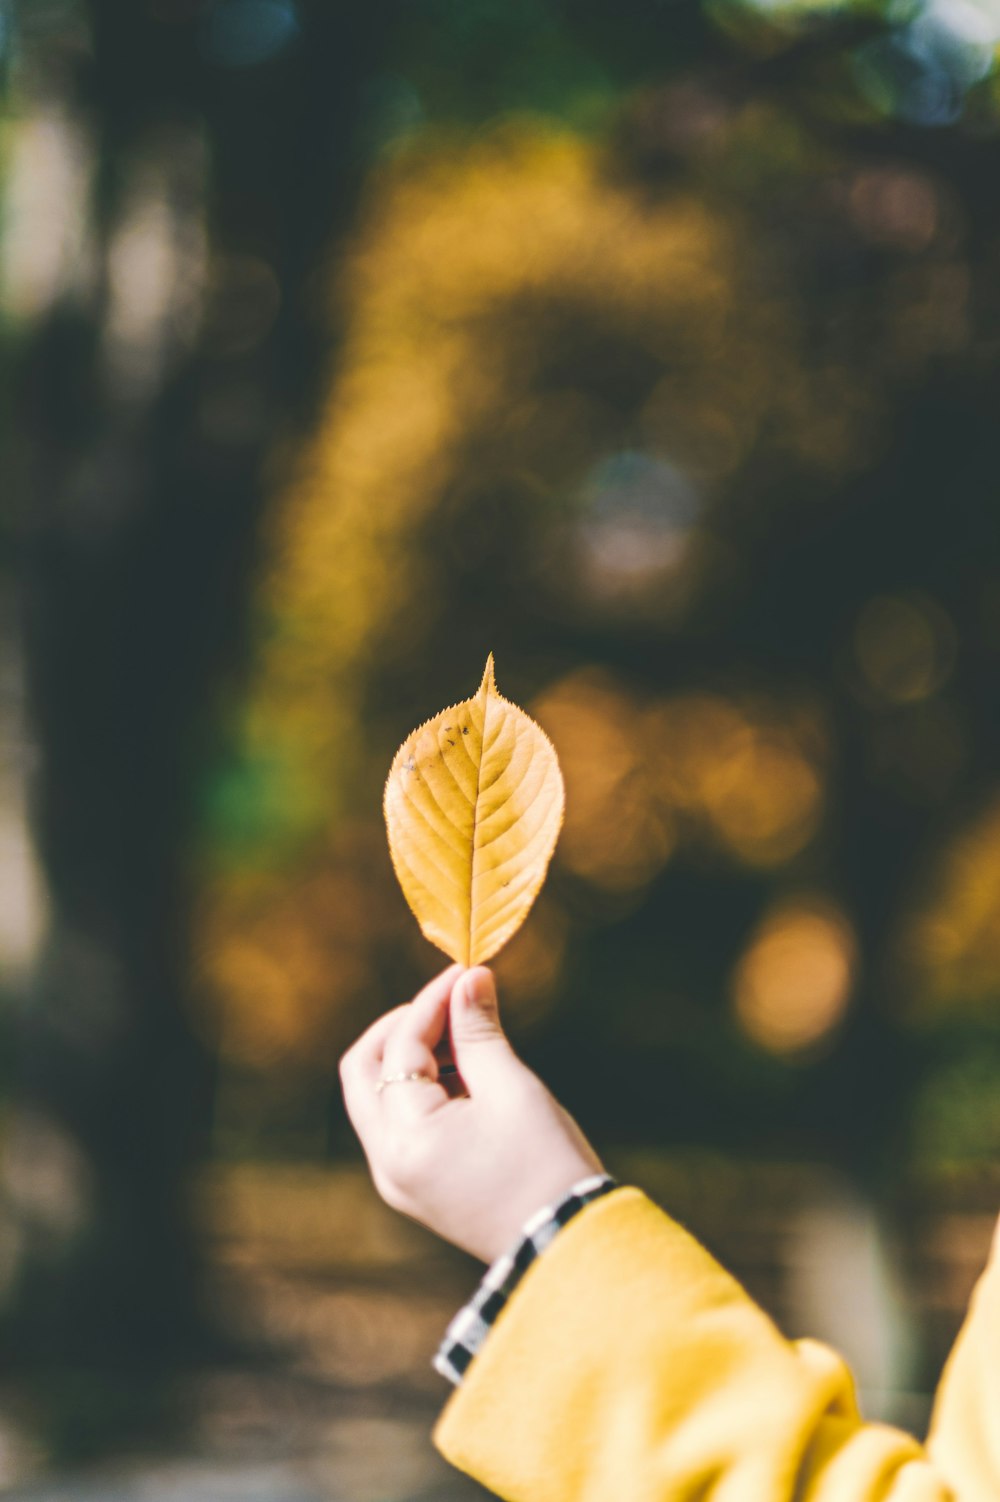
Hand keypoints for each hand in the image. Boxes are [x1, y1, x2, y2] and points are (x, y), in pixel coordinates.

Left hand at [340, 964, 603, 1262]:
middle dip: (402, 1027)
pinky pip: (400, 1122)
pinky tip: (468, 1072)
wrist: (568, 1245)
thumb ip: (480, 1030)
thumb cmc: (546, 1165)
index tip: (466, 973)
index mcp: (405, 1139)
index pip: (400, 1048)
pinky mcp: (416, 1186)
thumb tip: (468, 977)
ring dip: (413, 1056)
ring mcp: (398, 1179)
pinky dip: (423, 1088)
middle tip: (450, 1004)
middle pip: (363, 1071)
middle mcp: (387, 1163)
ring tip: (469, 1035)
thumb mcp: (512, 1088)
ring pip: (379, 1096)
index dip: (432, 1002)